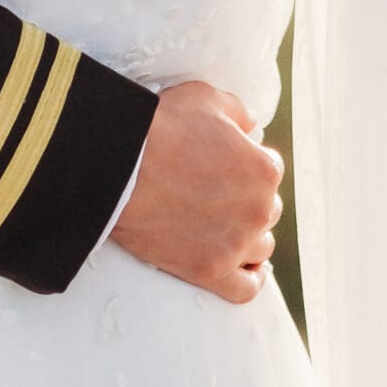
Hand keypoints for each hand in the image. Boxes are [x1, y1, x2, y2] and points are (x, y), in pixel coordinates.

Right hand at [109, 80, 285, 304]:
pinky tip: (243, 268)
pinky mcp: (208, 271)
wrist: (116, 164)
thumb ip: (238, 112)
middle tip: (213, 192)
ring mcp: (234, 244)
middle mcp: (257, 210)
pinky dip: (248, 278)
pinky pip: (245, 288)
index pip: (270, 169)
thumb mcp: (204, 98)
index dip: (245, 164)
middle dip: (245, 199)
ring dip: (246, 235)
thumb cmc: (158, 127)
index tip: (224, 165)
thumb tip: (251, 125)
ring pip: (259, 246)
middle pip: (265, 209)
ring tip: (221, 226)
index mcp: (263, 169)